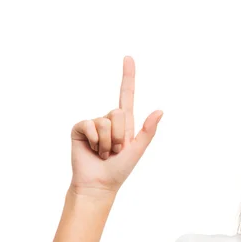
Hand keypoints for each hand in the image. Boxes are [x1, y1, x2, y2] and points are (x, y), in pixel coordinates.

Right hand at [69, 56, 162, 197]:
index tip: (128, 57)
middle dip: (119, 136)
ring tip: (104, 153)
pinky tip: (92, 150)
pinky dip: (94, 140)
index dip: (128, 76)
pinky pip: (89, 125)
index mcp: (125, 123)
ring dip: (106, 142)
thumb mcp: (137, 150)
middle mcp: (109, 120)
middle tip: (114, 150)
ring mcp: (93, 123)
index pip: (126, 94)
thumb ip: (148, 131)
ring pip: (105, 121)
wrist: (98, 184)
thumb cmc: (119, 170)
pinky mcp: (80, 128)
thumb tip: (160, 110)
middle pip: (119, 112)